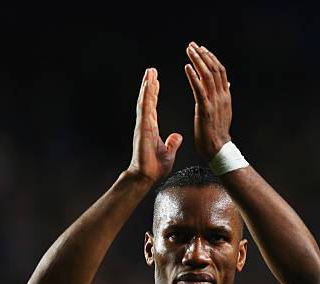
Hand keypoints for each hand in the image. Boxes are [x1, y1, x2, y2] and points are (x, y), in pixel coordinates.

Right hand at [127, 68, 182, 183]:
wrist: (146, 176)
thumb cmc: (154, 168)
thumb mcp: (168, 153)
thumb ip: (172, 143)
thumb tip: (177, 137)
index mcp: (151, 128)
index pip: (153, 106)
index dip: (154, 93)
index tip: (156, 81)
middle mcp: (145, 124)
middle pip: (148, 100)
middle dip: (150, 85)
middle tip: (151, 70)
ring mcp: (143, 125)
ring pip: (145, 101)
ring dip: (147, 85)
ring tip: (149, 71)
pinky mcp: (142, 127)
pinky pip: (145, 108)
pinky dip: (146, 95)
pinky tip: (148, 84)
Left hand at [185, 42, 231, 161]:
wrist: (219, 149)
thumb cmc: (218, 134)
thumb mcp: (224, 111)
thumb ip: (224, 96)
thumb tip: (228, 84)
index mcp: (226, 96)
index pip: (220, 71)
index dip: (211, 58)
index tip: (202, 49)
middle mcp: (222, 96)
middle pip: (214, 69)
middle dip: (202, 55)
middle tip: (192, 45)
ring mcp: (214, 102)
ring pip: (207, 75)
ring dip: (197, 61)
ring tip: (189, 51)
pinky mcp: (205, 109)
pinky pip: (199, 89)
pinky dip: (193, 77)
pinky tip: (187, 67)